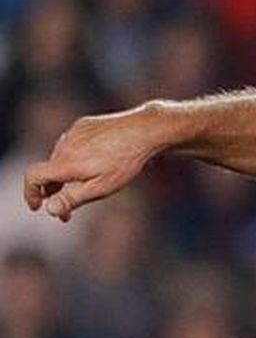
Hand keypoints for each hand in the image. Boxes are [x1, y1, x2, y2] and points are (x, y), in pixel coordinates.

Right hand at [22, 108, 164, 220]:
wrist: (144, 130)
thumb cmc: (125, 161)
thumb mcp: (101, 187)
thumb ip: (72, 198)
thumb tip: (49, 210)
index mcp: (65, 162)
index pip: (32, 177)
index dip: (29, 194)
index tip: (36, 207)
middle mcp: (64, 145)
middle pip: (49, 171)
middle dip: (55, 192)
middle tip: (68, 212)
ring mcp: (73, 133)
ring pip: (61, 159)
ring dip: (65, 175)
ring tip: (81, 189)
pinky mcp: (84, 125)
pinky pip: (73, 146)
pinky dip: (75, 159)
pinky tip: (93, 166)